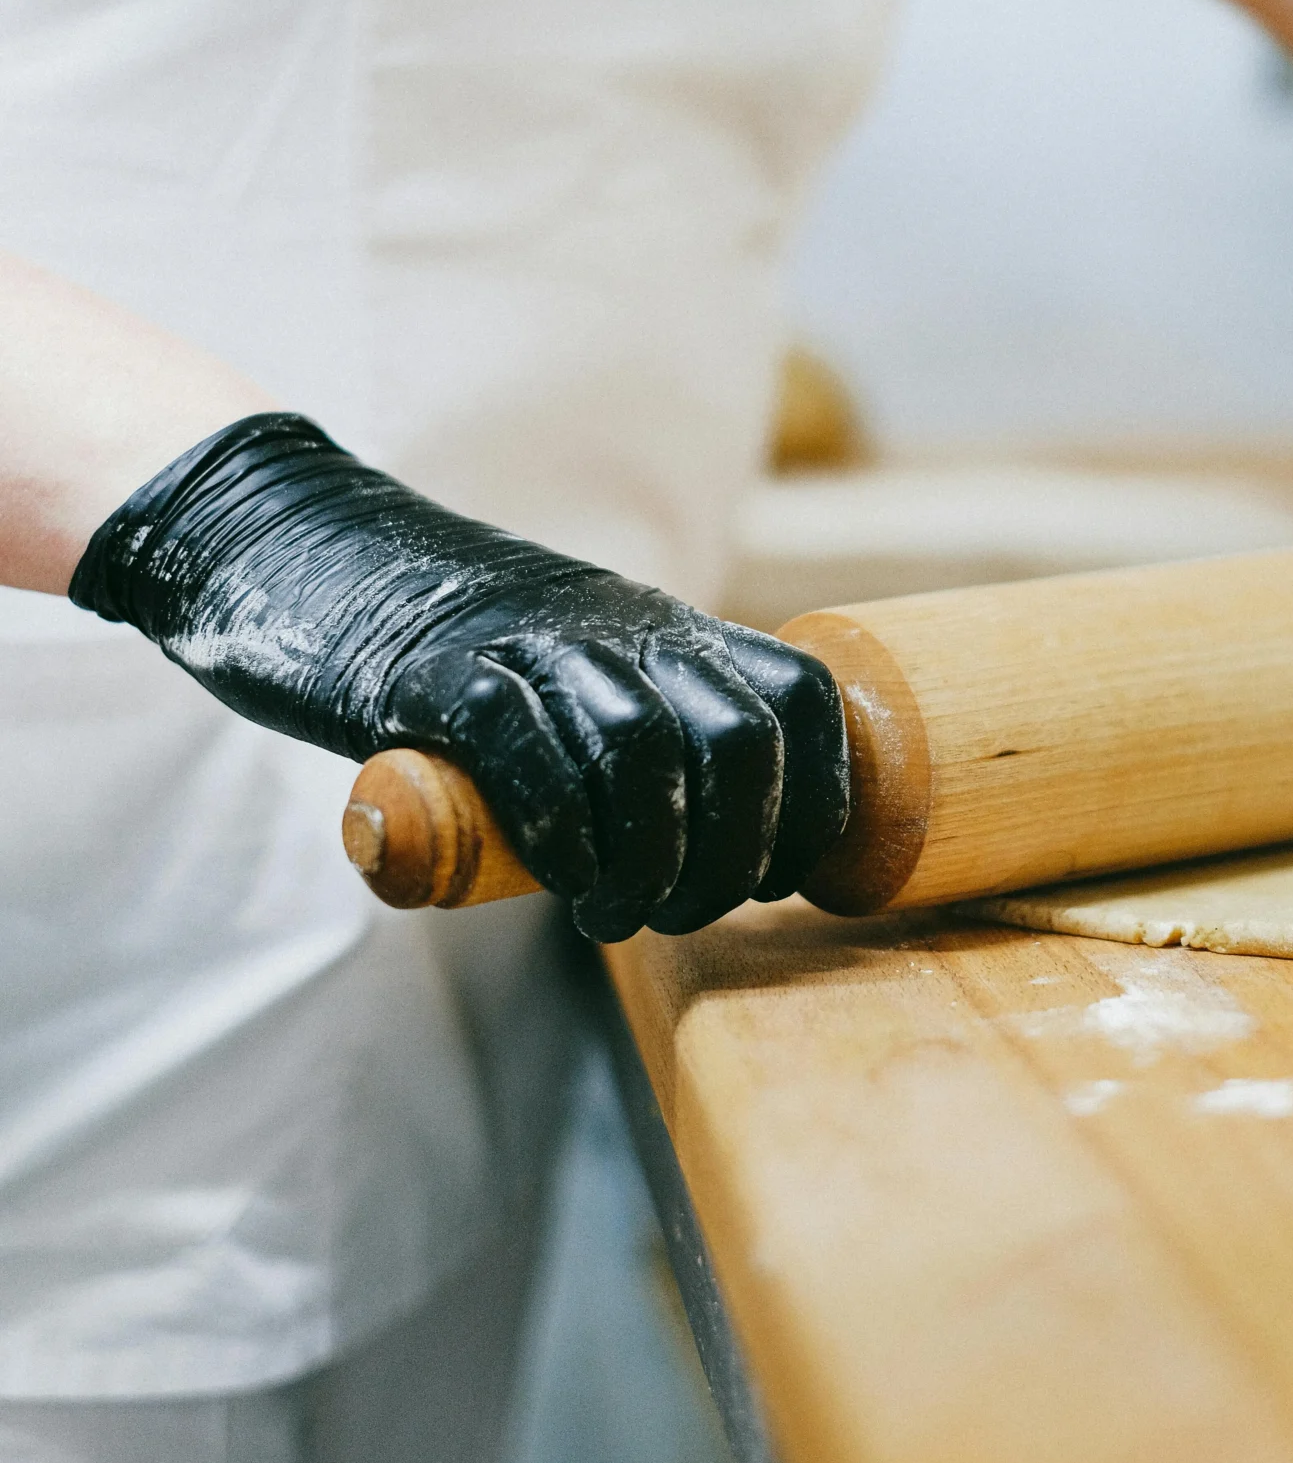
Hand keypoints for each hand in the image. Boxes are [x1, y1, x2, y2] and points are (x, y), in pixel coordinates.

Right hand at [71, 414, 848, 938]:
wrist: (305, 549)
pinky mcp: (433, 672)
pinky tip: (556, 876)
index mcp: (664, 628)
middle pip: (738, 736)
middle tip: (684, 913)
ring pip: (640, 747)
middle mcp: (614, 625)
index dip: (817, 801)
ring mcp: (525, 642)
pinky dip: (556, 829)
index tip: (779, 877)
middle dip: (732, 854)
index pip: (801, 696)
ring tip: (614, 914)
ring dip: (646, 860)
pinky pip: (523, 746)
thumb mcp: (578, 674)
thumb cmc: (453, 650)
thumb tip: (713, 866)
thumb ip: (640, 741)